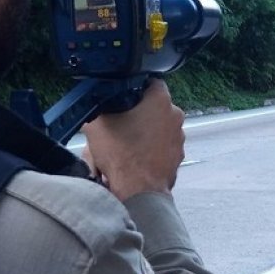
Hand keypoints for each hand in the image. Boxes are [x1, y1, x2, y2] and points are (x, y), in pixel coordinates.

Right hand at [81, 79, 184, 200]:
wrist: (137, 191)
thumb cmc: (121, 156)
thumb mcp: (97, 124)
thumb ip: (98, 106)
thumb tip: (96, 102)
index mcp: (160, 99)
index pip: (149, 81)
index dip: (133, 88)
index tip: (122, 97)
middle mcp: (174, 115)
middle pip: (153, 106)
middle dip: (137, 113)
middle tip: (119, 124)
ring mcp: (178, 137)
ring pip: (157, 128)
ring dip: (144, 132)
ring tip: (125, 144)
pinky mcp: (177, 156)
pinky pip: (161, 147)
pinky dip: (150, 150)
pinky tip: (135, 157)